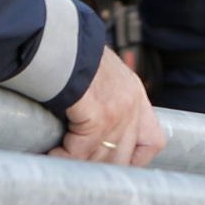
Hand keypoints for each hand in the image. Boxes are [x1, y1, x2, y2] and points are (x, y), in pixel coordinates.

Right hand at [51, 47, 163, 166]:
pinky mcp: (99, 117)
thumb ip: (107, 96)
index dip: (135, 160)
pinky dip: (64, 157)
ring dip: (78, 164)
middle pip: (124, 156)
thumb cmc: (75, 51)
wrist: (64, 36)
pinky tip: (51, 155)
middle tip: (78, 168)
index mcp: (134, 94)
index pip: (153, 141)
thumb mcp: (103, 72)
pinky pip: (80, 151)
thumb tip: (91, 124)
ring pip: (101, 158)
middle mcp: (132, 106)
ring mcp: (118, 113)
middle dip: (100, 166)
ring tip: (60, 163)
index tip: (113, 164)